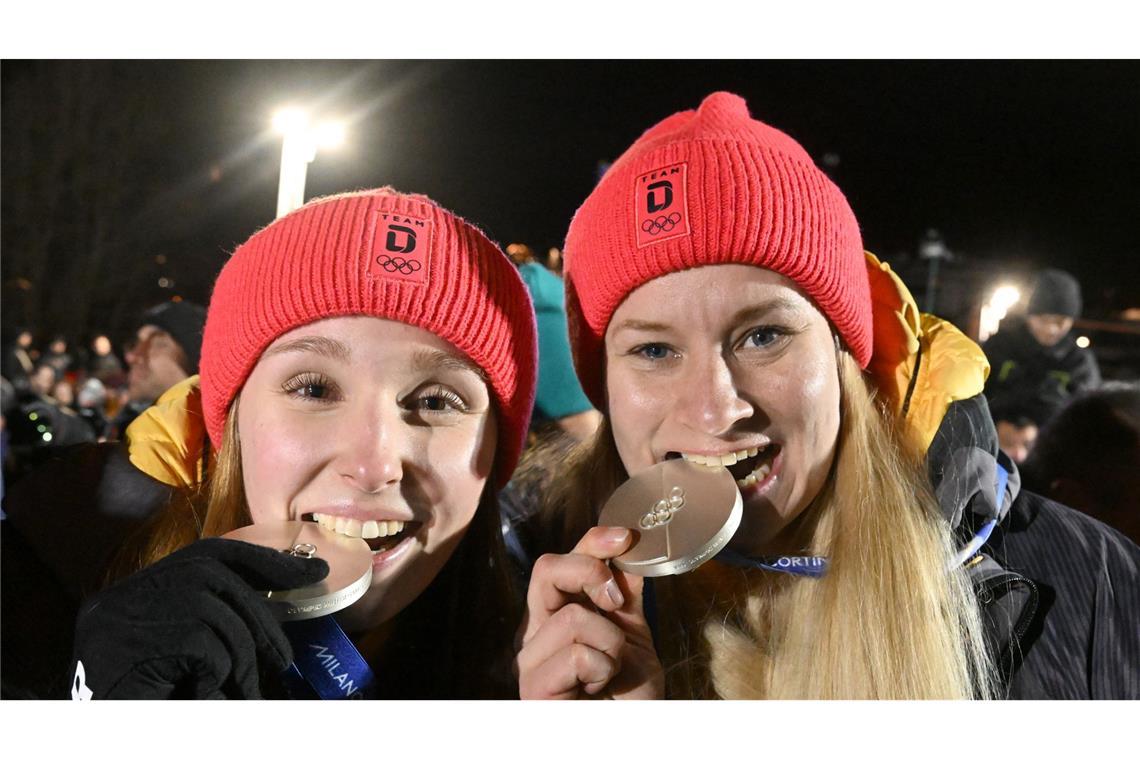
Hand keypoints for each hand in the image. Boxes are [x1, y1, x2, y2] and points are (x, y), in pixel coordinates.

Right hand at [69, 537, 327, 698]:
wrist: (110, 740)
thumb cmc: (154, 703)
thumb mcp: (184, 655)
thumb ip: (215, 621)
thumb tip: (284, 598)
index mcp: (133, 592)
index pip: (207, 554)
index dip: (264, 560)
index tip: (311, 570)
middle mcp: (121, 597)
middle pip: (215, 579)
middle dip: (262, 617)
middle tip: (284, 659)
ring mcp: (120, 619)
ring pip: (215, 616)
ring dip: (243, 658)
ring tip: (245, 692)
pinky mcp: (131, 646)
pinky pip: (204, 648)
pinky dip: (217, 675)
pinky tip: (203, 695)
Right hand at [516, 526, 664, 698]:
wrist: (631, 734)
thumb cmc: (628, 695)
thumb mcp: (634, 633)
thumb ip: (625, 593)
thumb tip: (631, 547)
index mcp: (556, 614)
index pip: (563, 559)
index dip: (593, 540)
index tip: (627, 536)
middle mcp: (536, 632)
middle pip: (546, 569)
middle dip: (591, 573)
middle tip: (618, 605)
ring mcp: (530, 660)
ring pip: (572, 616)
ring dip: (610, 642)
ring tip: (611, 670)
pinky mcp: (534, 688)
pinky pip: (577, 653)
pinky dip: (602, 668)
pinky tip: (598, 688)